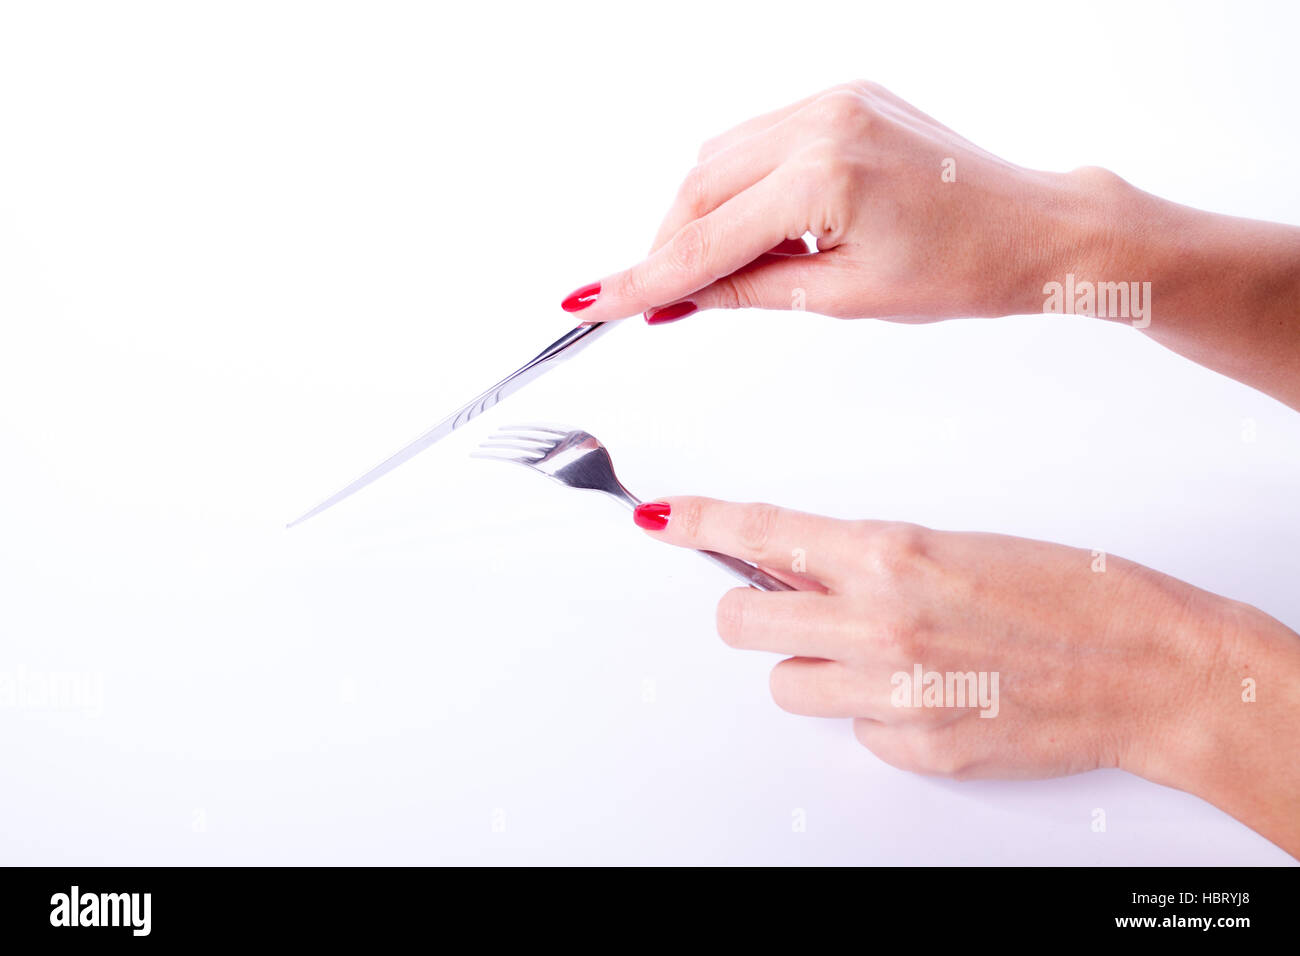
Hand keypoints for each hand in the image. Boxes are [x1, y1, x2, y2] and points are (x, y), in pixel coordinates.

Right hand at [561, 80, 1113, 323]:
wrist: (1036, 229)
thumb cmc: (963, 270)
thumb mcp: (842, 298)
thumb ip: (747, 290)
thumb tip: (678, 297)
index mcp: (827, 177)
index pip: (707, 239)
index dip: (641, 279)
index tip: (591, 302)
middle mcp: (824, 121)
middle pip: (700, 188)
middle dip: (670, 248)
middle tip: (653, 302)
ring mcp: (834, 100)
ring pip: (720, 159)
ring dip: (701, 215)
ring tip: (715, 274)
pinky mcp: (844, 96)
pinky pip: (759, 139)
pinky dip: (739, 185)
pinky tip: (753, 228)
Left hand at [631, 495, 1299, 854]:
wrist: (1147, 666)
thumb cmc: (1071, 595)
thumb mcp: (956, 546)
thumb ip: (867, 555)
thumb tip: (798, 560)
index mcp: (890, 552)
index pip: (760, 530)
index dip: (697, 521)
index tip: (660, 517)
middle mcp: (879, 622)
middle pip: (740, 622)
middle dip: (751, 611)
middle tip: (780, 606)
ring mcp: (893, 692)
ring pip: (787, 684)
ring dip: (812, 668)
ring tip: (877, 656)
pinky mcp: (916, 748)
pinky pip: (853, 731)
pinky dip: (873, 715)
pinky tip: (928, 694)